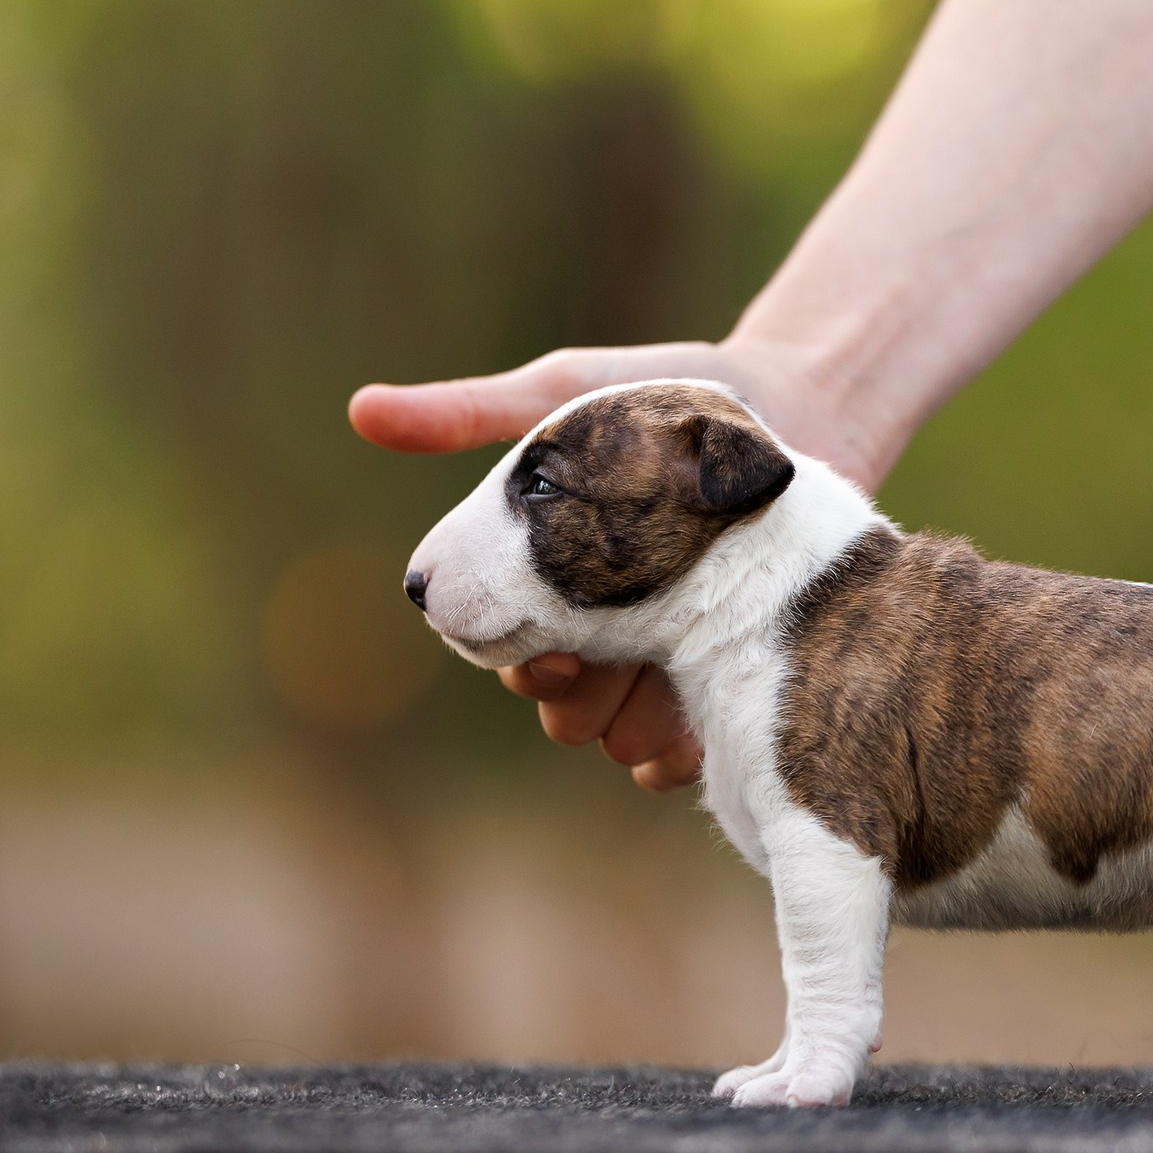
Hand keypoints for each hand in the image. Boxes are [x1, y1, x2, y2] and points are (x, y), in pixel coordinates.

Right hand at [351, 337, 891, 790]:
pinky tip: (693, 708)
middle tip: (599, 653)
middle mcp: (608, 636)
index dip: (517, 657)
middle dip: (572, 695)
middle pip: (562, 712)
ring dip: (629, 721)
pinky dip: (676, 750)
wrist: (793, 406)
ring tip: (662, 667)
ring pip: (620, 740)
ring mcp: (671, 664)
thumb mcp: (564, 396)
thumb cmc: (663, 403)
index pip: (510, 655)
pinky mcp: (733, 682)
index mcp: (556, 587)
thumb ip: (469, 414)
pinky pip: (684, 756)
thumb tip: (359, 411)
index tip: (546, 635)